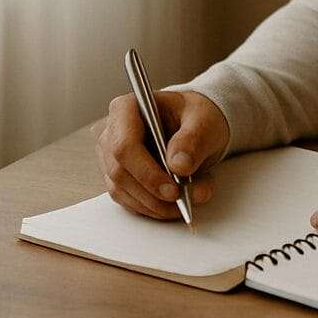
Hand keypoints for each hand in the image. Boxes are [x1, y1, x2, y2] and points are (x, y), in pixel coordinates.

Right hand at [95, 89, 230, 219]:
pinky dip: (154, 207)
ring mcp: (112, 158)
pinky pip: (130, 200)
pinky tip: (177, 204)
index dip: (146, 172)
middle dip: (154, 193)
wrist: (197, 126)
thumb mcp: (204, 120)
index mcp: (127, 109)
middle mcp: (112, 133)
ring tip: (190, 199)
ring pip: (123, 191)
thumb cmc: (197, 116)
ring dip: (156, 204)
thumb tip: (179, 166)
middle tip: (185, 199)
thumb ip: (193, 139)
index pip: (124, 145)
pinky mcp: (120, 178)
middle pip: (120, 172)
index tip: (173, 189)